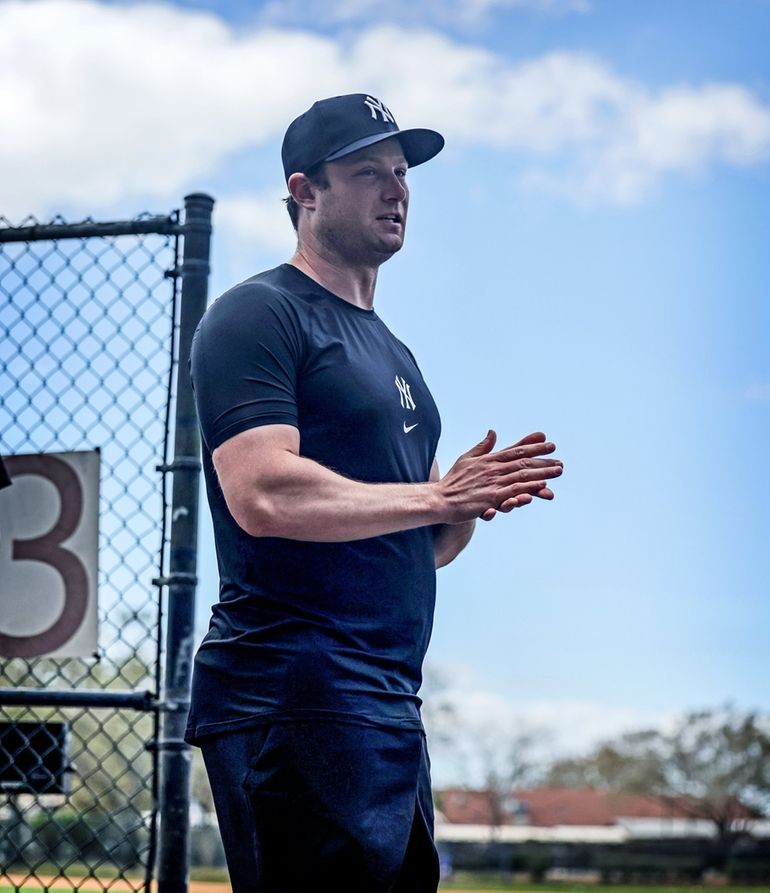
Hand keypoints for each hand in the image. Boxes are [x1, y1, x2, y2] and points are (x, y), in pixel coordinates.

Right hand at [437, 430, 562, 523]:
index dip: (533, 446)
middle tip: (560, 461)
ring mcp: (493, 483)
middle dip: (543, 460)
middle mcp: (493, 469)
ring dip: (542, 473)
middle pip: (523, 462)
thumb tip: (493, 432)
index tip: (549, 444)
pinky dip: (528, 488)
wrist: (440, 499)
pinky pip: (513, 492)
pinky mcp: (491, 499)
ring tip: (558, 471)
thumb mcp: (467, 458)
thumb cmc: (453, 481)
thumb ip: (483, 447)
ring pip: (522, 476)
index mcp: (489, 459)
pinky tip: (540, 486)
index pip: (515, 450)